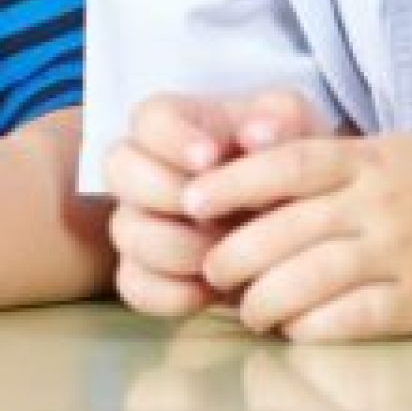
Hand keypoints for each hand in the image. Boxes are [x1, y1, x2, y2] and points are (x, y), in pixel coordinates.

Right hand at [104, 90, 321, 318]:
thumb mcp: (293, 129)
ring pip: (125, 230)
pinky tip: (210, 290)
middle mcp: (144, 169)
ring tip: (221, 252)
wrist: (291, 219)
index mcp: (174, 126)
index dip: (172, 139)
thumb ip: (281, 118)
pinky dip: (169, 292)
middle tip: (209, 211)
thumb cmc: (282, 161)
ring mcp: (140, 221)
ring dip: (174, 246)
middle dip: (163, 190)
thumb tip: (260, 134)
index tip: (211, 158)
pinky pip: (133, 285)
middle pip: (118, 167)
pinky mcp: (146, 271)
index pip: (149, 118)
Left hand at [185, 131, 411, 339]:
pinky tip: (292, 329)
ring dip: (270, 297)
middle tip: (206, 267)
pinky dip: (318, 325)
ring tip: (245, 309)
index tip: (190, 200)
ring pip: (317, 276)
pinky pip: (358, 316)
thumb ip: (317, 158)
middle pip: (291, 227)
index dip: (232, 181)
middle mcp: (378, 203)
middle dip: (238, 251)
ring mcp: (401, 252)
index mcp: (361, 158)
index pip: (285, 164)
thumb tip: (236, 166)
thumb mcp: (376, 150)